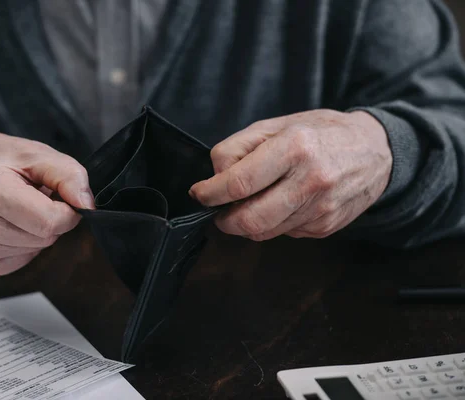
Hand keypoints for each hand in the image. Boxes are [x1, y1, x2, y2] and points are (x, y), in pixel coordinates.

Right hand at [0, 132, 93, 277]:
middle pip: (44, 238)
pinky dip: (23, 244)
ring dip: (35, 230)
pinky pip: (21, 260)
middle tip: (31, 198)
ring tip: (15, 207)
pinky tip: (6, 223)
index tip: (58, 197)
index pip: (50, 222)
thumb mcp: (36, 154)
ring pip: (35, 250)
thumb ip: (69, 175)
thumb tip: (87, 205)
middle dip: (50, 219)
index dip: (67, 211)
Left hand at [189, 109, 391, 240]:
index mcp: (296, 147)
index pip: (240, 182)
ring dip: (247, 223)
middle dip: (224, 220)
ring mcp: (321, 209)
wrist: (376, 151)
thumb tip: (215, 177)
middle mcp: (311, 181)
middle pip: (250, 220)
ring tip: (251, 202)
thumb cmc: (321, 133)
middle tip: (218, 211)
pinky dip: (273, 223)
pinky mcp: (326, 226)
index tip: (199, 194)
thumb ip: (239, 147)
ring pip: (264, 232)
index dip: (211, 193)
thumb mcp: (277, 124)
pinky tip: (283, 203)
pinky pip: (285, 233)